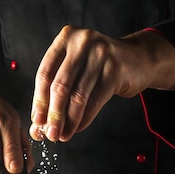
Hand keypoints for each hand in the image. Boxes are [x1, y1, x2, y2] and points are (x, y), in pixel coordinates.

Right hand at [0, 79, 34, 173]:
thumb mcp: (9, 126)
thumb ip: (13, 149)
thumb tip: (16, 171)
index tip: (22, 165)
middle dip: (18, 164)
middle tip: (21, 144)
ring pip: (4, 167)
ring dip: (16, 155)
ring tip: (15, 136)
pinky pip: (1, 159)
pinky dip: (11, 150)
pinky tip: (11, 137)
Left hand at [29, 26, 174, 141]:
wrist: (138, 58)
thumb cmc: (99, 65)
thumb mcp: (75, 65)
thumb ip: (56, 86)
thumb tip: (39, 121)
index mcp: (66, 38)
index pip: (45, 73)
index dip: (39, 100)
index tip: (36, 121)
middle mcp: (82, 42)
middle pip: (60, 85)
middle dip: (53, 114)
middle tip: (50, 134)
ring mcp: (100, 54)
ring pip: (78, 96)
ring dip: (68, 121)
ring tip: (63, 135)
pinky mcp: (116, 70)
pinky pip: (95, 100)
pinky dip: (84, 118)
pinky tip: (77, 128)